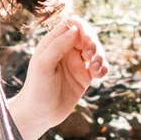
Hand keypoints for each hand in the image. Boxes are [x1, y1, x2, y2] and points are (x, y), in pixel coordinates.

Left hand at [12, 14, 107, 139]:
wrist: (40, 114)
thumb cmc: (37, 89)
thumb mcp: (43, 66)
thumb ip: (57, 46)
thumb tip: (75, 29)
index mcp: (53, 43)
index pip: (72, 25)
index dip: (82, 29)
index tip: (85, 42)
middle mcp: (66, 50)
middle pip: (88, 36)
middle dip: (93, 44)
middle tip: (90, 57)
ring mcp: (77, 63)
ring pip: (96, 50)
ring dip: (101, 56)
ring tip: (96, 69)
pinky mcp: (85, 77)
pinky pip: (100, 66)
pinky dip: (104, 68)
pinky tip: (99, 75)